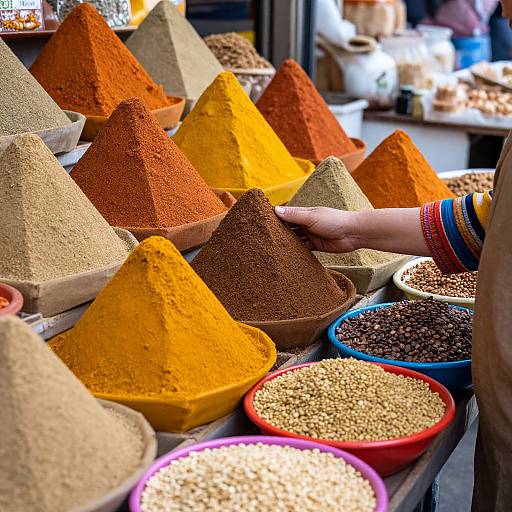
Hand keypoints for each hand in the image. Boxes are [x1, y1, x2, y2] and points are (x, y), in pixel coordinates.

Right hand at [276, 205, 429, 256]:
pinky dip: (295, 251)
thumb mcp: (311, 216)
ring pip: (294, 239)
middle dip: (277, 232)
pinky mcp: (316, 246)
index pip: (284, 214)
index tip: (259, 221)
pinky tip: (285, 255)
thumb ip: (294, 215)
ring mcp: (310, 235)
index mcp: (303, 213)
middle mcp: (305, 223)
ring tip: (270, 248)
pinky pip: (302, 249)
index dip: (273, 217)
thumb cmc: (334, 220)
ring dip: (285, 243)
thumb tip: (275, 210)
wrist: (353, 233)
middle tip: (261, 238)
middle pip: (287, 228)